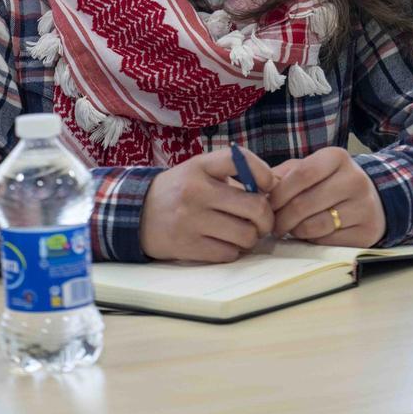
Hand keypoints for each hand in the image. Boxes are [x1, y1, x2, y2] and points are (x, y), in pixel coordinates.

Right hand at [140, 147, 275, 262]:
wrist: (137, 213)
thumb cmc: (180, 191)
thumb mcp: (199, 171)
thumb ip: (233, 175)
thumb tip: (274, 188)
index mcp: (199, 167)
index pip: (241, 160)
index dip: (264, 173)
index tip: (267, 185)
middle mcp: (195, 191)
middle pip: (255, 207)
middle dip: (266, 218)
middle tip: (262, 221)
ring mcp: (191, 220)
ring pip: (246, 235)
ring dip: (251, 237)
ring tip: (242, 233)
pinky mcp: (187, 246)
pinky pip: (229, 253)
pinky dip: (233, 251)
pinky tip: (225, 243)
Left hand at [270, 146, 386, 247]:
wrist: (370, 200)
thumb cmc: (328, 183)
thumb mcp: (308, 169)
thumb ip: (282, 176)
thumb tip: (256, 188)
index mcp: (337, 157)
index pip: (302, 174)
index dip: (279, 193)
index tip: (267, 204)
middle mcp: (355, 179)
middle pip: (304, 203)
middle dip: (281, 217)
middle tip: (272, 224)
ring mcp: (364, 207)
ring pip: (315, 226)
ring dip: (295, 230)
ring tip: (290, 228)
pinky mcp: (368, 232)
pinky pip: (328, 241)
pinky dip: (313, 240)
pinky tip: (310, 234)